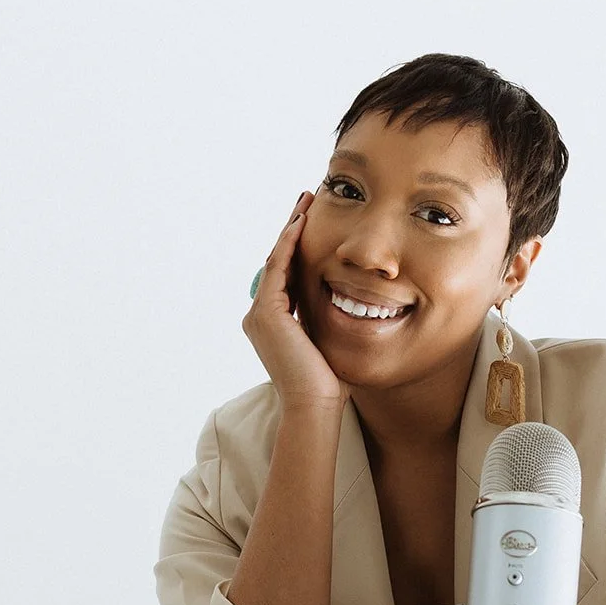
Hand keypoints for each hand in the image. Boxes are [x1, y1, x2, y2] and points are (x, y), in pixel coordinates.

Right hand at [243, 192, 348, 411]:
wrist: (315, 404)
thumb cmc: (327, 382)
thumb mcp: (326, 343)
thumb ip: (325, 322)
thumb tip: (347, 309)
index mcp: (271, 322)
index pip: (285, 275)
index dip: (297, 246)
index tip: (311, 222)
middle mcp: (259, 316)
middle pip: (277, 262)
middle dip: (292, 230)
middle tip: (306, 200)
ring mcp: (259, 314)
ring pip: (276, 260)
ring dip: (291, 228)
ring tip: (305, 202)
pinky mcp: (268, 313)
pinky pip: (279, 268)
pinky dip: (289, 243)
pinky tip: (302, 223)